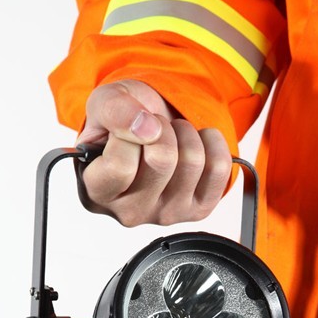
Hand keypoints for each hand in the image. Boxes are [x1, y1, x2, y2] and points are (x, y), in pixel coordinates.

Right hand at [76, 80, 231, 226]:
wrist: (151, 127)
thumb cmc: (124, 122)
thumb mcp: (105, 103)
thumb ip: (114, 111)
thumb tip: (146, 129)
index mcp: (97, 193)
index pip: (121, 165)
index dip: (129, 132)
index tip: (128, 128)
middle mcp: (129, 212)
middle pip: (162, 161)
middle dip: (162, 129)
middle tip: (153, 129)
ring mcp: (166, 215)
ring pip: (192, 162)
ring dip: (185, 133)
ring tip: (171, 135)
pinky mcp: (198, 211)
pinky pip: (219, 169)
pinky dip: (211, 142)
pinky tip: (194, 143)